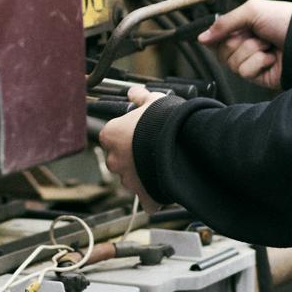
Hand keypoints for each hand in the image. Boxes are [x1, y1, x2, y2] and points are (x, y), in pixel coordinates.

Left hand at [95, 87, 158, 201]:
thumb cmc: (164, 122)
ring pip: (130, 178)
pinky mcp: (143, 195)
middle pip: (118, 159)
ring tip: (160, 164)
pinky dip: (152, 197)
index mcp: (111, 135)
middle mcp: (114, 159)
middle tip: (149, 149)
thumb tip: (134, 92)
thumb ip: (140, 97)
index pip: (110, 137)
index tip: (136, 133)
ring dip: (141, 174)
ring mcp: (128, 179)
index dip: (124, 135)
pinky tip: (162, 188)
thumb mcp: (153, 102)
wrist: (182, 145)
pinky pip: (145, 199)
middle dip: (131, 157)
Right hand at [198, 0, 291, 89]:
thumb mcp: (252, 10)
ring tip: (268, 45)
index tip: (221, 33)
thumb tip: (201, 38)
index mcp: (243, 28)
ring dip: (251, 51)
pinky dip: (258, 62)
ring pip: (231, 62)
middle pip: (221, 51)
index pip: (217, 36)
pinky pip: (244, 72)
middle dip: (239, 42)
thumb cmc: (284, 20)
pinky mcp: (259, 76)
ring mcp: (252, 61)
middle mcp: (245, 45)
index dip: (216, 36)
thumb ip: (224, 23)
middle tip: (256, 35)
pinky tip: (271, 58)